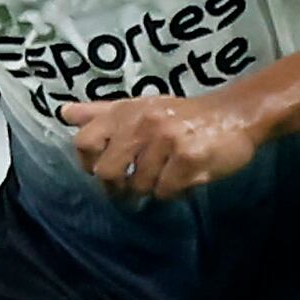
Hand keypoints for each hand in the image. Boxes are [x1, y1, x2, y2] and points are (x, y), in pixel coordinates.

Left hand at [59, 92, 263, 200]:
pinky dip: (173, 191)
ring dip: (152, 187)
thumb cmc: (182, 116)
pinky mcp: (188, 159)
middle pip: (108, 172)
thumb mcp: (140, 107)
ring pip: (139, 186)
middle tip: (132, 187)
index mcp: (127, 111)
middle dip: (119, 187)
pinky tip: (184, 177)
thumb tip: (64, 113)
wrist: (235, 115)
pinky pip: (165, 191)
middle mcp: (143, 123)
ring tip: (167, 173)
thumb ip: (101, 113)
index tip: (101, 169)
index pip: (85, 141)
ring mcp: (166, 141)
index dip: (88, 163)